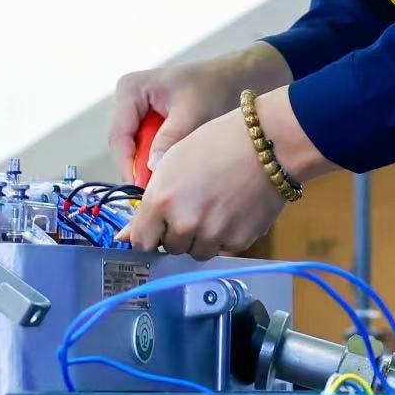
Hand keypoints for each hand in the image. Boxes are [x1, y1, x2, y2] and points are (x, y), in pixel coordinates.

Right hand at [109, 43, 290, 179]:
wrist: (237, 79)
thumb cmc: (215, 88)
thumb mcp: (192, 114)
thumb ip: (170, 140)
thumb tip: (152, 169)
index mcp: (130, 89)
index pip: (119, 136)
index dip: (129, 165)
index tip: (144, 189)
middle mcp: (127, 100)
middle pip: (124, 145)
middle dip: (140, 168)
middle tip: (159, 192)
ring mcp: (136, 112)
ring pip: (135, 149)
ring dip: (151, 165)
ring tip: (170, 183)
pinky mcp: (149, 123)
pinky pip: (147, 147)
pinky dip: (159, 159)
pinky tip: (175, 172)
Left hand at [122, 89, 332, 259]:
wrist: (267, 144)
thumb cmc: (216, 143)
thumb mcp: (172, 163)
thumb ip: (150, 203)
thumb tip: (126, 238)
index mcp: (161, 201)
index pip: (141, 241)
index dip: (149, 234)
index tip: (156, 227)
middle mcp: (184, 224)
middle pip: (170, 247)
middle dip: (175, 232)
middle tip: (192, 206)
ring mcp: (212, 236)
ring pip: (196, 251)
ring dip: (199, 238)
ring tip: (214, 209)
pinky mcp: (239, 241)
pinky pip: (222, 249)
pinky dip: (224, 237)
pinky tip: (233, 212)